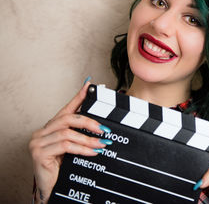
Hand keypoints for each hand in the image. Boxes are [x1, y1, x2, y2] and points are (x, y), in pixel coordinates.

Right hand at [29, 81, 109, 202]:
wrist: (51, 189)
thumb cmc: (63, 168)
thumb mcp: (74, 148)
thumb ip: (82, 135)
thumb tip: (101, 126)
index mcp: (51, 127)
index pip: (67, 109)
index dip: (79, 97)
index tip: (90, 86)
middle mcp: (42, 131)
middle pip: (68, 119)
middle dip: (89, 122)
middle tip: (105, 130)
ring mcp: (38, 141)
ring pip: (67, 133)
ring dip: (88, 139)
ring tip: (102, 144)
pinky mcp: (38, 153)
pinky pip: (65, 145)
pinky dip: (82, 148)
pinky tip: (93, 152)